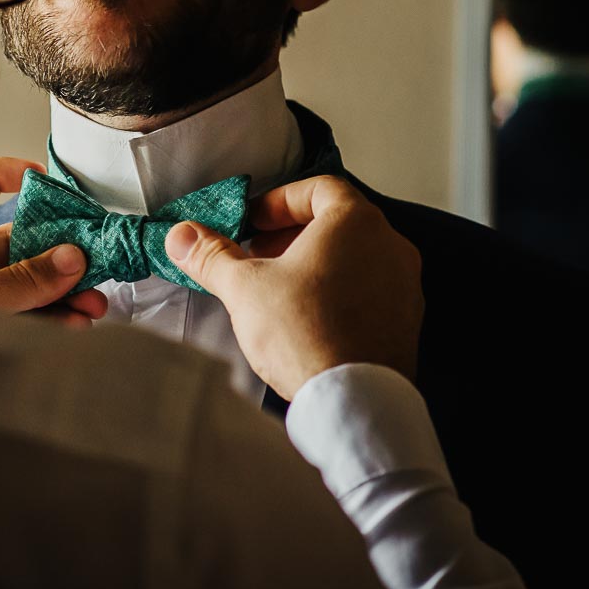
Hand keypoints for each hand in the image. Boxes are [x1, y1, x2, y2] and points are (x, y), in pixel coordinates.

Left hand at [0, 156, 107, 327]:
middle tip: (91, 260)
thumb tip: (72, 259)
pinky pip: (18, 313)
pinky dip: (47, 316)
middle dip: (57, 253)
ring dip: (60, 290)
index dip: (7, 175)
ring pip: (20, 281)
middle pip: (12, 242)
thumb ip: (21, 280)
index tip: (43, 179)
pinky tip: (73, 321)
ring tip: (93, 304)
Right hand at [165, 175, 423, 399]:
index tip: (252, 222)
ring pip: (355, 258)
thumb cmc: (304, 333)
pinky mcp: (406, 322)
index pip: (319, 188)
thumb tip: (181, 235)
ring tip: (278, 290)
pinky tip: (307, 320)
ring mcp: (405, 285)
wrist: (352, 400)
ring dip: (315, 265)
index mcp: (357, 222)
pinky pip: (369, 292)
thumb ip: (212, 255)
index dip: (279, 201)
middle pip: (338, 222)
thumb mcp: (244, 288)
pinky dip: (338, 293)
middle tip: (257, 256)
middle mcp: (391, 246)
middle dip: (291, 235)